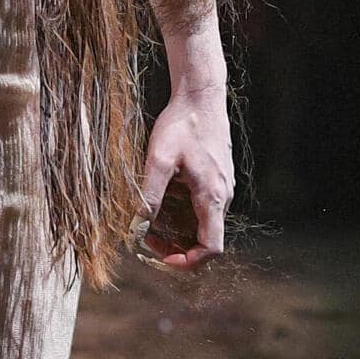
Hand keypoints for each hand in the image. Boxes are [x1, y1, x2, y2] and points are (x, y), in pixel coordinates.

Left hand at [135, 79, 234, 271]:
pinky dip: (183, 215)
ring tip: (150, 223)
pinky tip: (162, 202)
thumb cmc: (182, 124)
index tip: (164, 259)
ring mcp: (221, 188)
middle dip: (177, 247)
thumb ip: (149, 195)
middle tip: (147, 240)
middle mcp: (222, 196)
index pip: (212, 248)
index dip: (190, 261)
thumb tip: (136, 227)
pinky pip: (202, 209)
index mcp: (212, 196)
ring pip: (203, 225)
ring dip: (178, 231)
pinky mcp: (216, 179)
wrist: (201, 97)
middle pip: (206, 240)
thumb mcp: (159, 159)